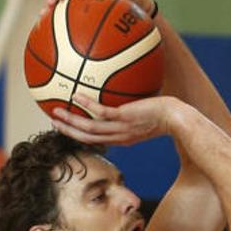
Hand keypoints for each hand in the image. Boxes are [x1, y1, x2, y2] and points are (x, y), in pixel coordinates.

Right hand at [51, 94, 184, 146]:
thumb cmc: (166, 113)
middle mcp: (119, 137)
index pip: (96, 140)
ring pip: (90, 130)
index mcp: (121, 138)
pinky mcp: (125, 118)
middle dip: (68, 131)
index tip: (66, 126)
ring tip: (55, 112)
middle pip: (87, 138)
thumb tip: (125, 89)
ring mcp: (121, 128)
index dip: (78, 135)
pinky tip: (76, 95)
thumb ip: (133, 107)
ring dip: (71, 122)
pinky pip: (101, 113)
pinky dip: (87, 106)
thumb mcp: (146, 113)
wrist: (177, 118)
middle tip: (53, 121)